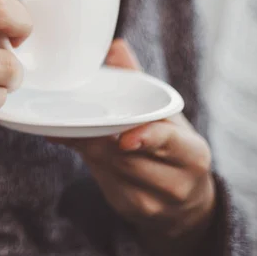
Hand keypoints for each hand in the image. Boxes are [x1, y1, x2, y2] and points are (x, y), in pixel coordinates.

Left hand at [50, 39, 216, 255]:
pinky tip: (66, 139)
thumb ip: (140, 81)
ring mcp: (151, 201)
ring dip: (85, 144)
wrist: (183, 204)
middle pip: (128, 157)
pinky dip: (82, 156)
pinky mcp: (129, 208)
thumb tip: (115, 47)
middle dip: (98, 136)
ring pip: (108, 168)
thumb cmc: (172, 148)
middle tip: (71, 115)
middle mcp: (176, 181)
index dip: (148, 138)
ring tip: (65, 123)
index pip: (172, 143)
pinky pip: (100, 179)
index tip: (125, 138)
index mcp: (191, 153)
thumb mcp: (166, 116)